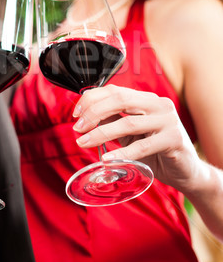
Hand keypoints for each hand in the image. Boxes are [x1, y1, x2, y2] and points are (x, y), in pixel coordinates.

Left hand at [72, 84, 202, 191]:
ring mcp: (168, 120)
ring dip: (102, 133)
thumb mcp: (130, 135)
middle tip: (78, 128)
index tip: (76, 114)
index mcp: (146, 99)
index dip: (92, 99)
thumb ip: (113, 124)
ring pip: (128, 123)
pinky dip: (122, 152)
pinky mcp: (174, 140)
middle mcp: (158, 104)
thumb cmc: (155, 151)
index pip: (115, 91)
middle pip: (120, 100)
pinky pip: (143, 145)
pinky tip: (107, 158)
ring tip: (84, 143)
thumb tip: (85, 119)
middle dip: (94, 113)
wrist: (186, 171)